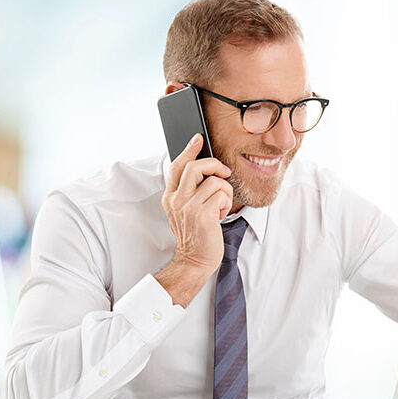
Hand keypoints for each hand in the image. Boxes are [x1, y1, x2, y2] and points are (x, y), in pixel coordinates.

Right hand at [161, 133, 232, 277]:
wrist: (194, 260)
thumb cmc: (195, 236)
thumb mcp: (185, 211)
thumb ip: (189, 191)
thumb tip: (205, 169)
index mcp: (170, 197)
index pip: (177, 166)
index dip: (188, 150)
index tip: (198, 138)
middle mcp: (177, 200)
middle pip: (196, 166)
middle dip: (215, 165)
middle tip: (224, 173)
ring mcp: (188, 207)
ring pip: (215, 181)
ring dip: (225, 192)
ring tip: (221, 206)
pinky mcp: (203, 215)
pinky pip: (222, 194)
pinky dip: (227, 203)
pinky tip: (221, 215)